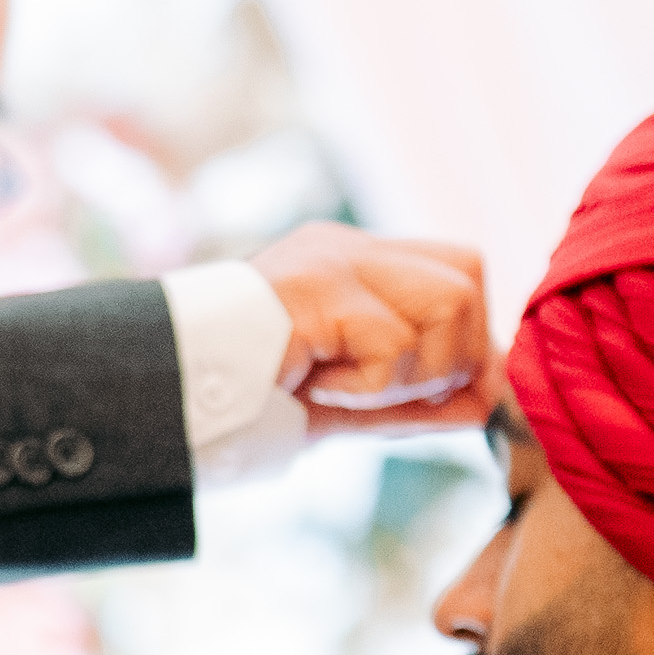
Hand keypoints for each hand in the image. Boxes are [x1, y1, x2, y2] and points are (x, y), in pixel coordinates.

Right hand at [250, 223, 499, 438]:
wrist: (161, 403)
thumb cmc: (243, 407)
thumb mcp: (348, 405)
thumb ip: (416, 399)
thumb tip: (493, 401)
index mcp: (351, 264)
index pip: (459, 268)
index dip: (468, 337)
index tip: (436, 394)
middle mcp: (346, 248)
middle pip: (469, 277)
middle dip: (455, 357)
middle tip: (387, 397)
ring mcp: (332, 259)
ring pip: (449, 305)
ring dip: (412, 376)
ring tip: (342, 391)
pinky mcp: (318, 285)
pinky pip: (395, 346)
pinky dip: (368, 390)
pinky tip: (313, 388)